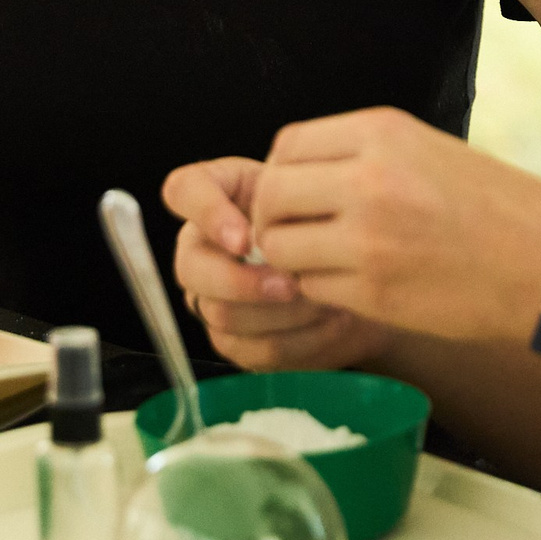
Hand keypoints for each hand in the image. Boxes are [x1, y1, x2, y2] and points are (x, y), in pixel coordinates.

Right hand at [163, 156, 389, 372]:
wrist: (357, 272)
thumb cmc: (330, 221)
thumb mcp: (315, 193)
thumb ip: (294, 198)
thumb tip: (275, 234)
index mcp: (216, 197)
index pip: (182, 191)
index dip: (207, 215)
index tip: (246, 240)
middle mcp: (202, 247)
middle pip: (191, 268)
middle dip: (243, 282)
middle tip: (292, 284)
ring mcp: (211, 296)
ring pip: (223, 314)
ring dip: (282, 312)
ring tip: (325, 300)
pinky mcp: (233, 340)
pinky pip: (252, 348)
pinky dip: (299, 338)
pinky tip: (330, 322)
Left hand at [248, 107, 540, 347]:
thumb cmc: (500, 209)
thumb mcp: (432, 151)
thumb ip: (366, 154)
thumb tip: (299, 172)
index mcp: (384, 134)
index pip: (288, 144)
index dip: (280, 172)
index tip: (294, 194)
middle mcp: (368, 179)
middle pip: (271, 194)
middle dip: (272, 218)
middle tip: (293, 234)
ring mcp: (368, 239)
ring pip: (281, 247)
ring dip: (292, 260)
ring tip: (325, 263)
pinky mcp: (374, 293)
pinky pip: (312, 288)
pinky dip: (320, 290)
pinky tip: (351, 287)